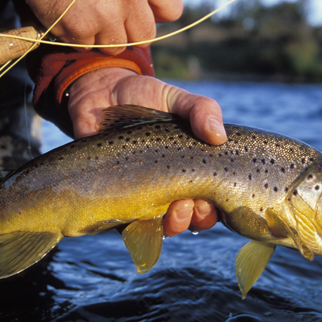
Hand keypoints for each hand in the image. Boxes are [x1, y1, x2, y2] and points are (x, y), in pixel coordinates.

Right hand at [15, 0, 182, 54]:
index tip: (144, 10)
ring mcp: (105, 15)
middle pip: (144, 36)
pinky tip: (68, 11)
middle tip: (109, 15)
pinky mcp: (81, 28)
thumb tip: (151, 6)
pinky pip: (86, 45)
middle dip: (129, 32)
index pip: (172, 9)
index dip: (157, 13)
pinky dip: (77, 34)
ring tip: (85, 10)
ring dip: (102, 36)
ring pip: (115, 46)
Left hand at [67, 67, 227, 235]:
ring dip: (176, 225)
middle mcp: (173, 188)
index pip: (215, 198)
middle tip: (194, 202)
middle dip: (199, 217)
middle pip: (194, 219)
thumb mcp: (178, 99)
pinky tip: (143, 211)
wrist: (100, 94)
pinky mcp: (118, 201)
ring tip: (175, 208)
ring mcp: (145, 196)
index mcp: (192, 169)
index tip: (217, 196)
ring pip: (166, 227)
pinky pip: (130, 226)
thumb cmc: (145, 97)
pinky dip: (139, 227)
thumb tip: (219, 136)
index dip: (220, 205)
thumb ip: (202, 109)